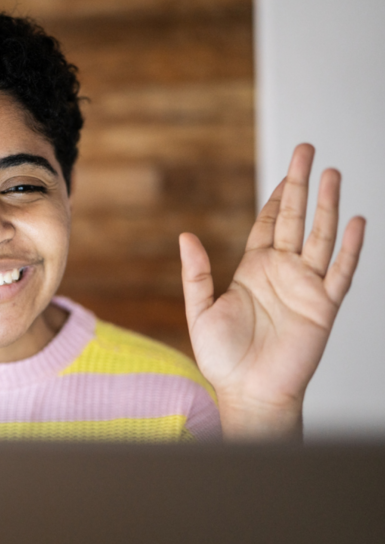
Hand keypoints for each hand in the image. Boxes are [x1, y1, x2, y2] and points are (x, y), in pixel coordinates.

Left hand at [179, 144, 365, 440]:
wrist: (248, 392)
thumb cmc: (222, 358)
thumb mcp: (200, 310)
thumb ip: (196, 273)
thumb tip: (186, 236)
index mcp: (252, 270)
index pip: (267, 224)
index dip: (276, 198)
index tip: (285, 172)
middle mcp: (281, 273)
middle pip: (294, 219)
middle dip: (301, 185)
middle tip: (307, 151)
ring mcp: (304, 287)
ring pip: (319, 237)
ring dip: (326, 206)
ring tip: (331, 173)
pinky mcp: (322, 307)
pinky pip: (340, 272)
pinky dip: (350, 248)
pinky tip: (356, 221)